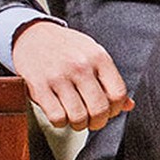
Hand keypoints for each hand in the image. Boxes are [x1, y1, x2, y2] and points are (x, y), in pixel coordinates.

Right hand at [11, 20, 133, 131]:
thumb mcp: (92, 54)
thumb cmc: (65, 47)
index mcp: (98, 57)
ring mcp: (59, 77)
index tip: (109, 111)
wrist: (30, 35)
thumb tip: (128, 105)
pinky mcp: (39, 87)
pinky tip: (60, 113)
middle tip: (93, 121)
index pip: (118, 94)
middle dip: (98, 122)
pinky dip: (60, 122)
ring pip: (78, 117)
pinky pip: (57, 117)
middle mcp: (80, 66)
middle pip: (99, 109)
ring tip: (76, 118)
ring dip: (79, 124)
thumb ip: (110, 79)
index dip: (116, 109)